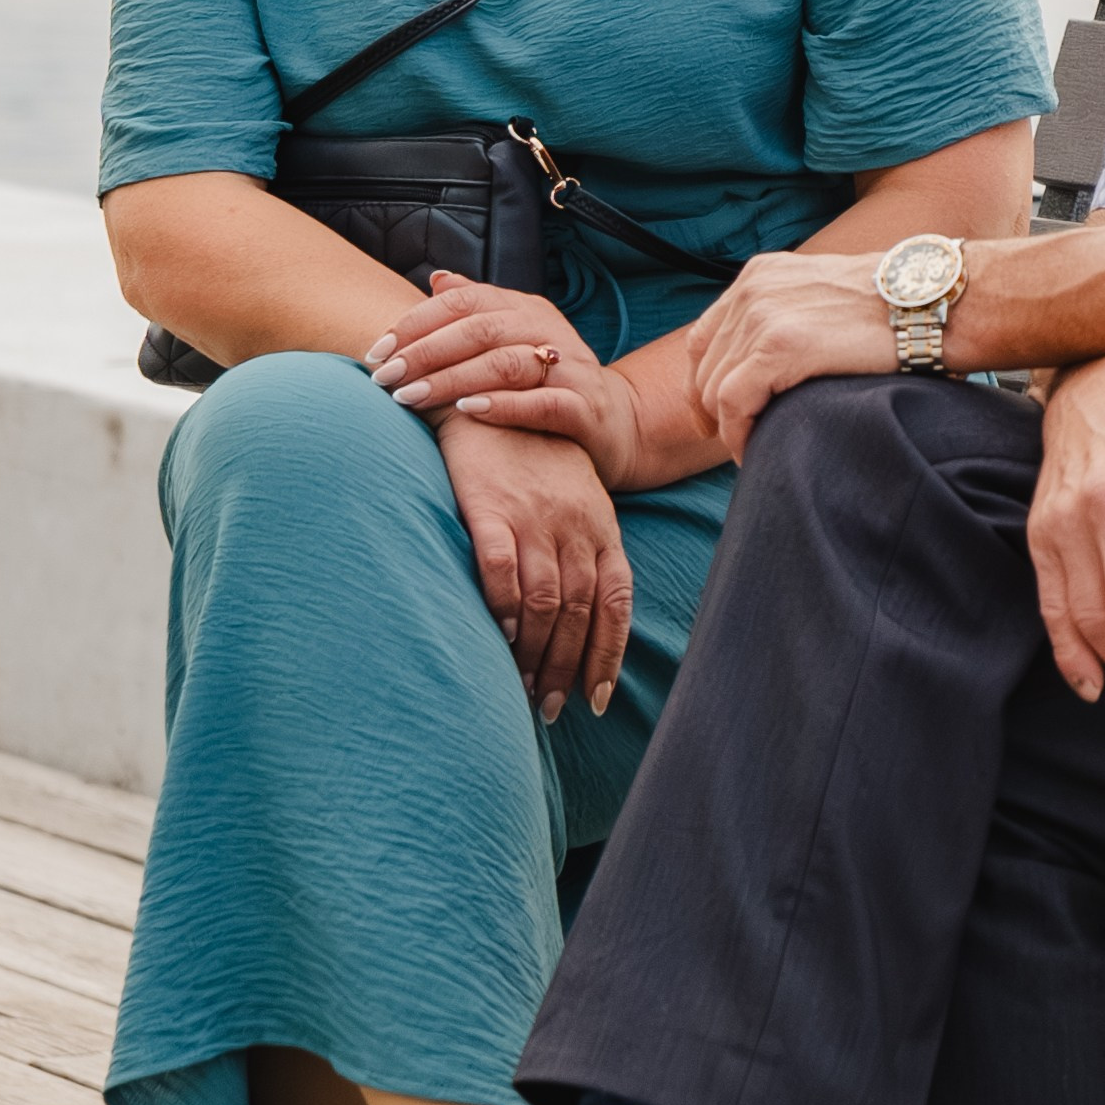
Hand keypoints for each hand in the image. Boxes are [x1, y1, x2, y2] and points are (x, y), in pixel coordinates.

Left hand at [369, 275, 639, 490]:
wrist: (615, 424)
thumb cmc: (547, 383)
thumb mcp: (514, 340)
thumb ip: (477, 312)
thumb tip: (437, 278)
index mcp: (526, 308)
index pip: (466, 300)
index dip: (417, 322)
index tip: (376, 350)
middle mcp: (549, 330)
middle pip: (480, 329)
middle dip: (424, 352)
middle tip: (383, 377)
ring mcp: (570, 367)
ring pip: (506, 363)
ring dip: (451, 379)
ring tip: (408, 397)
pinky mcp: (584, 407)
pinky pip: (542, 402)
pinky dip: (503, 405)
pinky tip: (467, 411)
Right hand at [436, 412, 632, 720]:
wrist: (489, 395)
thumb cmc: (534, 458)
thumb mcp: (575, 500)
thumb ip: (582, 552)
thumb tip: (580, 620)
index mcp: (601, 525)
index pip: (615, 600)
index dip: (607, 653)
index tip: (595, 697)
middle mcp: (574, 524)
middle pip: (580, 610)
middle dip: (568, 667)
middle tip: (551, 708)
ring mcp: (534, 515)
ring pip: (546, 599)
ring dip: (537, 653)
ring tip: (523, 689)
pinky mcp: (491, 506)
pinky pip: (502, 567)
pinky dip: (503, 607)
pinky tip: (499, 636)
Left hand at [687, 249, 892, 460]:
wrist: (930, 302)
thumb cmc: (891, 309)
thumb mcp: (821, 296)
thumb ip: (785, 317)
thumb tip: (763, 367)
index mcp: (758, 275)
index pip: (703, 339)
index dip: (705, 384)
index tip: (719, 417)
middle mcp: (752, 289)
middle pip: (703, 368)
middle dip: (716, 413)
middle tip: (742, 441)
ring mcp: (762, 315)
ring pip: (714, 390)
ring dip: (730, 429)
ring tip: (756, 450)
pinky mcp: (779, 346)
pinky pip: (733, 404)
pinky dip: (738, 436)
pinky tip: (756, 452)